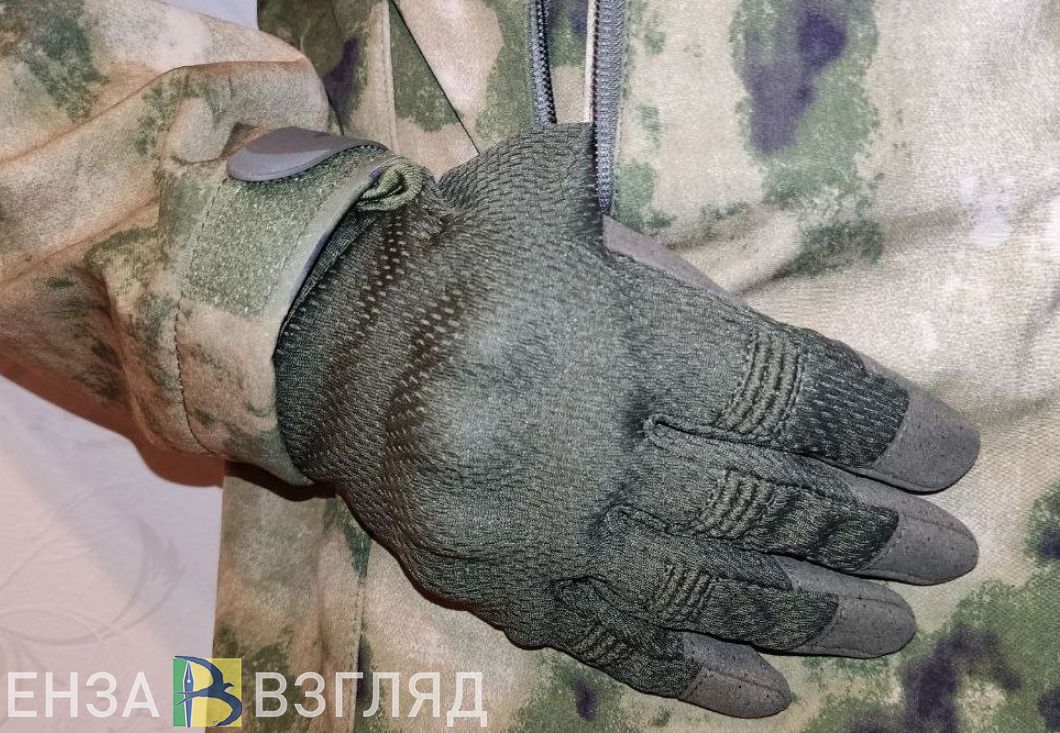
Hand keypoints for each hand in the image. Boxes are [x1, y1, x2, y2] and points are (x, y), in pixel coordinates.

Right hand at [274, 124, 978, 717]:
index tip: (945, 457)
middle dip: (865, 532)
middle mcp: (585, 447)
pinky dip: (692, 672)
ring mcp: (541, 531)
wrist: (317, 338)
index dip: (875, 429)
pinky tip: (766, 692)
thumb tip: (777, 347)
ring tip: (887, 627)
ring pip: (700, 586)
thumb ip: (666, 264)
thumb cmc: (452, 259)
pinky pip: (610, 640)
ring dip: (805, 612)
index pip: (782, 395)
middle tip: (945, 554)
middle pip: (757, 501)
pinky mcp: (500, 585)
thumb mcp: (552, 207)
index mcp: (608, 337)